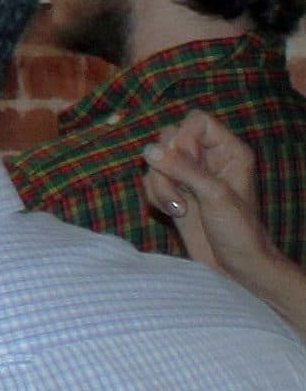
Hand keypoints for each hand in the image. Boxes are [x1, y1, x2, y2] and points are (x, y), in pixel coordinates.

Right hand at [143, 108, 304, 324]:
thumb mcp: (216, 197)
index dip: (185, 138)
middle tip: (180, 191)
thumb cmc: (240, 233)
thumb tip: (149, 151)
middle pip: (170, 138)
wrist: (236, 269)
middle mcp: (209, 159)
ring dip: (159, 185)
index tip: (186, 164)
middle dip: (167, 166)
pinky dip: (154, 195)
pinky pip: (150, 179)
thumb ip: (185, 170)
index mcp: (229, 152)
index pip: (197, 122)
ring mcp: (190, 176)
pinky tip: (172, 212)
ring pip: (156, 160)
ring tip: (177, 209)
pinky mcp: (175, 192)